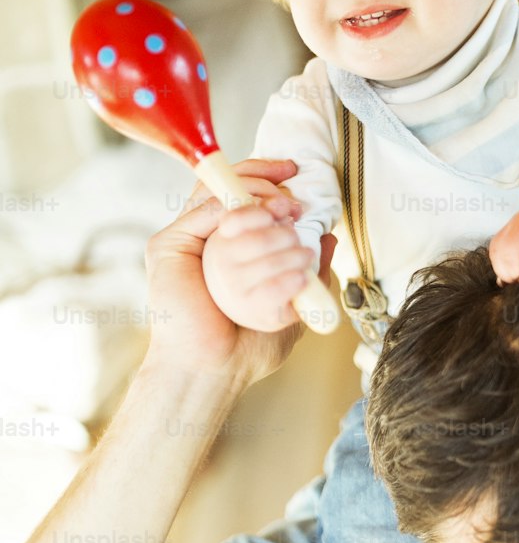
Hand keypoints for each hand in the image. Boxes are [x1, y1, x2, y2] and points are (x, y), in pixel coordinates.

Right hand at [144, 158, 335, 386]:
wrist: (216, 369)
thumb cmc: (249, 344)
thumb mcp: (295, 303)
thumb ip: (311, 271)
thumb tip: (327, 238)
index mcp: (231, 244)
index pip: (245, 193)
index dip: (267, 176)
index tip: (295, 173)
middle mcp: (206, 236)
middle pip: (233, 187)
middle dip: (271, 193)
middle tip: (294, 210)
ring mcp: (186, 239)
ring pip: (224, 200)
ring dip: (263, 211)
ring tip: (290, 235)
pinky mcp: (168, 246)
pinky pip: (203, 216)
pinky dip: (236, 217)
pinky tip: (266, 233)